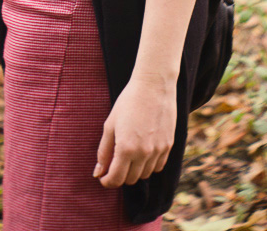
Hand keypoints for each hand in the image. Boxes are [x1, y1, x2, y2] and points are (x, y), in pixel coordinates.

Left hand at [93, 73, 176, 187]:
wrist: (154, 86)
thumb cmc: (128, 102)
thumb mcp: (110, 124)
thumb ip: (103, 151)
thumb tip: (98, 172)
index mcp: (126, 148)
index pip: (116, 179)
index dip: (107, 181)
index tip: (102, 177)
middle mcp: (143, 153)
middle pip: (130, 180)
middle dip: (120, 175)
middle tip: (114, 164)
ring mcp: (158, 151)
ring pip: (144, 175)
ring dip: (134, 171)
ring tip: (128, 155)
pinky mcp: (169, 146)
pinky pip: (158, 166)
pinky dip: (149, 165)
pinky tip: (143, 152)